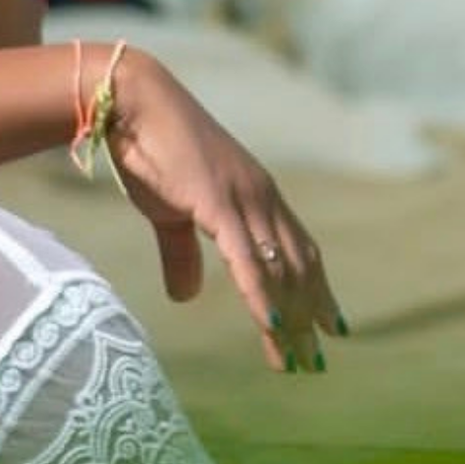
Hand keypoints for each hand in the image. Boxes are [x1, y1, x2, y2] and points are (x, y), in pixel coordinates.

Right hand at [106, 49, 346, 372]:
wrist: (131, 103)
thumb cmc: (151, 152)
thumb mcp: (170, 213)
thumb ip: (183, 255)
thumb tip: (188, 297)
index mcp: (258, 198)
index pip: (300, 253)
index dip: (318, 292)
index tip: (332, 328)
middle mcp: (262, 200)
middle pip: (298, 269)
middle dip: (311, 316)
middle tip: (319, 360)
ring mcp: (243, 201)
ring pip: (279, 271)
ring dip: (292, 319)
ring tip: (300, 360)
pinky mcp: (215, 204)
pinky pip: (244, 258)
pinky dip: (261, 295)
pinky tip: (275, 325)